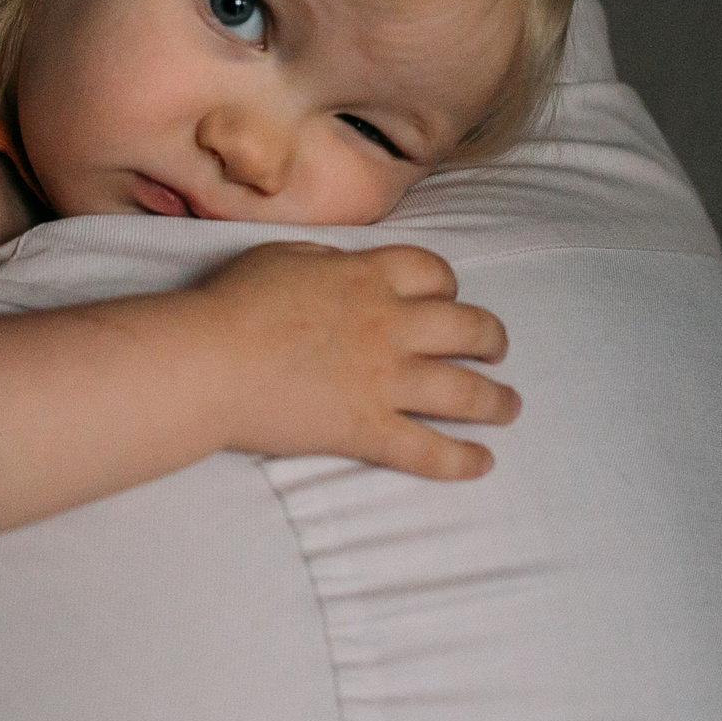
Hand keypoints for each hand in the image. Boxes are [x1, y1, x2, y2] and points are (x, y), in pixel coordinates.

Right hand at [193, 242, 514, 479]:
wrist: (211, 361)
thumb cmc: (234, 304)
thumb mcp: (284, 256)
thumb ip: (326, 261)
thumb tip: (344, 269)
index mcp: (368, 278)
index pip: (432, 273)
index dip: (447, 285)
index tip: (447, 297)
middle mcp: (390, 325)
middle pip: (466, 326)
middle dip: (491, 338)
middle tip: (496, 349)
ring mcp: (384, 380)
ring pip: (464, 390)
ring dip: (496, 399)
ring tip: (510, 407)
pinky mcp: (369, 428)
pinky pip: (429, 449)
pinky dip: (462, 459)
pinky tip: (483, 463)